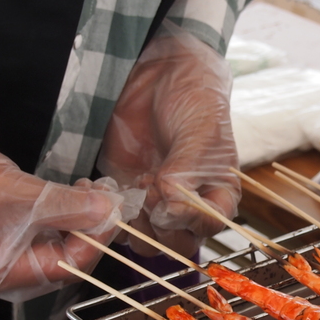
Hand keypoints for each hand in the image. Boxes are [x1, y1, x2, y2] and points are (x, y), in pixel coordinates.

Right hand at [0, 107, 142, 300]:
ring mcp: (1, 246)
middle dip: (90, 226)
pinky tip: (74, 189)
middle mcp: (5, 268)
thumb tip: (109, 211)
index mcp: (5, 275)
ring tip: (91, 187)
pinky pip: (41, 223)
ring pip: (55, 236)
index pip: (68, 267)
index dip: (96, 239)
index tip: (115, 211)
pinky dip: (60, 208)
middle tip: (107, 196)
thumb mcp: (20, 196)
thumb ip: (68, 207)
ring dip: (78, 213)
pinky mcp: (0, 223)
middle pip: (65, 255)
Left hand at [98, 21, 239, 256]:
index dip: (188, 219)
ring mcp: (157, 202)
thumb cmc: (194, 101)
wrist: (161, 75)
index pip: (208, 227)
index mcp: (218, 194)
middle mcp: (189, 206)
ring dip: (132, 223)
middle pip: (177, 244)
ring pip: (146, 241)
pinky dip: (105, 212)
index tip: (168, 194)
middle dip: (158, 225)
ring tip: (130, 185)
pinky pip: (118, 222)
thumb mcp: (199, 134)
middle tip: (147, 187)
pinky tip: (102, 185)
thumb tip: (171, 206)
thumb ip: (186, 173)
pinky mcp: (127, 194)